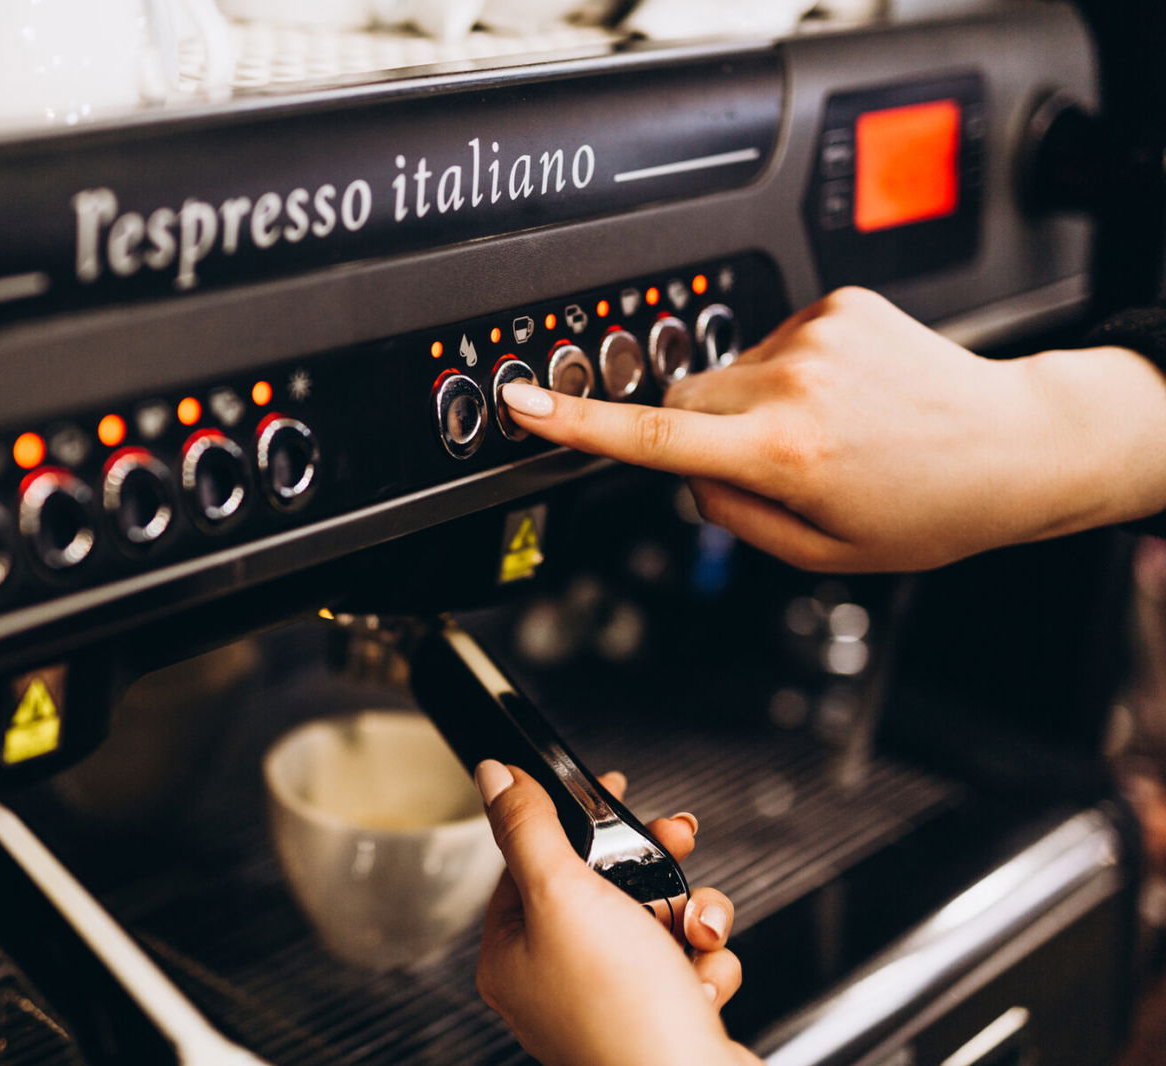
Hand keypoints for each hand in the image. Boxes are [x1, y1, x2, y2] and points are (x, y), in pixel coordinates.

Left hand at [474, 760, 758, 1065]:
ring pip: (654, 917)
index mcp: (513, 952)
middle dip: (650, 862)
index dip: (574, 819)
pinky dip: (707, 961)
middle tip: (676, 840)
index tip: (611, 789)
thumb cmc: (621, 1012)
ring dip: (689, 912)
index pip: (531, 860)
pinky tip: (703, 977)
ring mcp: (611, 1000)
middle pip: (601, 884)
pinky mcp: (662, 1015)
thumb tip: (495, 775)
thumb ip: (528, 828)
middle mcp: (556, 979)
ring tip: (696, 929)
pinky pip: (688, 960)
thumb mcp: (562, 893)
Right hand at [500, 287, 1165, 571]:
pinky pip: (774, 343)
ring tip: (824, 431)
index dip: (577, 423)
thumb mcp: (820, 550)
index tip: (522, 403)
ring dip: (749, 403)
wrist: (1016, 444)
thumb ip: (732, 517)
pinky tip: (842, 397)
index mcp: (784, 451)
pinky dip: (789, 373)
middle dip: (697, 432)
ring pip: (727, 372)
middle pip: (683, 399)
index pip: (654, 436)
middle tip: (764, 468)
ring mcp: (816, 334)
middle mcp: (793, 383)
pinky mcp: (837, 303)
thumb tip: (687, 472)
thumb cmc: (930, 509)